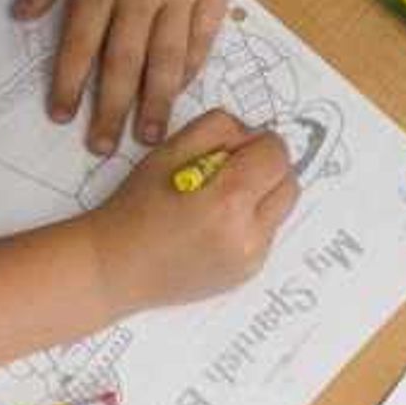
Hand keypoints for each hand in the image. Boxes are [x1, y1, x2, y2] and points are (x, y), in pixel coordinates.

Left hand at [20, 0, 236, 157]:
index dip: (69, 83)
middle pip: (122, 63)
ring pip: (165, 58)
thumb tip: (19, 14)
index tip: (62, 116)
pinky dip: (195, 63)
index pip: (79, 45)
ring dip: (156, 100)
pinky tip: (185, 88)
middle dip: (111, 109)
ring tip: (150, 136)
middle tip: (102, 146)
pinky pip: (203, 34)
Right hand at [82, 109, 298, 314]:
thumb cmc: (136, 207)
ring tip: (223, 197)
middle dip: (267, 168)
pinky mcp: (247, 274)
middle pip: (289, 183)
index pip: (276, 155)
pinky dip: (252, 221)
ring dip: (263, 195)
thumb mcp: (169, 151)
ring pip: (282, 209)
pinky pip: (267, 234)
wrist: (116, 266)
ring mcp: (250, 259)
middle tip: (231, 170)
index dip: (259, 143)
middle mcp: (247, 235)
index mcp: (228, 200)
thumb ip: (217, 130)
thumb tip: (253, 135)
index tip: (236, 148)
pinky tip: (216, 223)